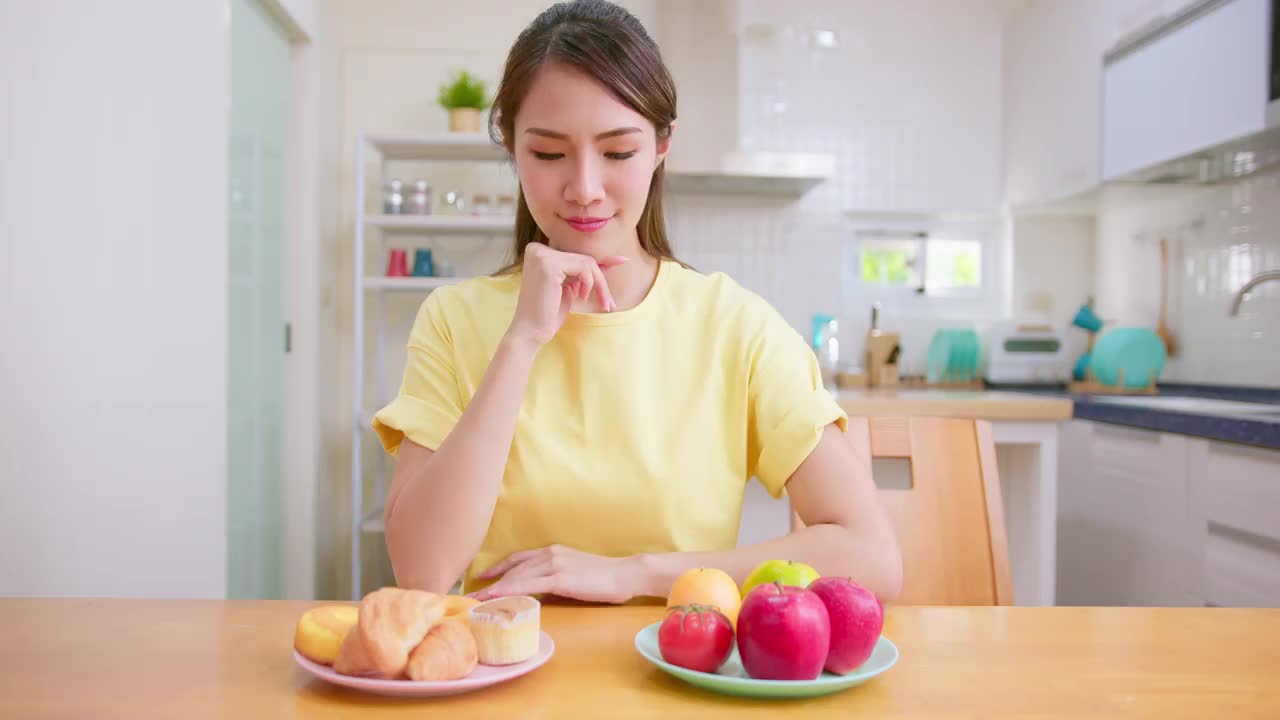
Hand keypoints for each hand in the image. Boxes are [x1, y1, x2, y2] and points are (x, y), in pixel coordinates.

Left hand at [470, 544, 646, 603]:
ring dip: (496, 588)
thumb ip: (555, 578)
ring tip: (479, 600)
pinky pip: (527, 585)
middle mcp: (550, 554)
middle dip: (492, 581)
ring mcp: (554, 564)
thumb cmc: (604, 577)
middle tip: (473, 594)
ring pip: (517, 576)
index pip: (518, 558)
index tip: (483, 576)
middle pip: (513, 568)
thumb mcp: (574, 573)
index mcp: (553, 551)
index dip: (499, 567)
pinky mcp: (559, 578)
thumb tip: (540, 592)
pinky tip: (497, 598)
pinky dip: (509, 591)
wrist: (624, 574)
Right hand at [505, 243, 627, 347]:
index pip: (577, 255)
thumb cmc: (548, 313)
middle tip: (609, 303)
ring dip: (598, 285)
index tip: (623, 261)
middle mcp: (537, 249)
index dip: (599, 265)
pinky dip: (589, 283)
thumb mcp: (571, 288)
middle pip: (584, 258)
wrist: (530, 332)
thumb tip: (615, 260)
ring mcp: (542, 255)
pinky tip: (580, 297)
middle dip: (600, 280)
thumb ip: (587, 272)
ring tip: (599, 303)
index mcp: (539, 252)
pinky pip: (584, 267)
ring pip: (587, 262)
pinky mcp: (549, 264)